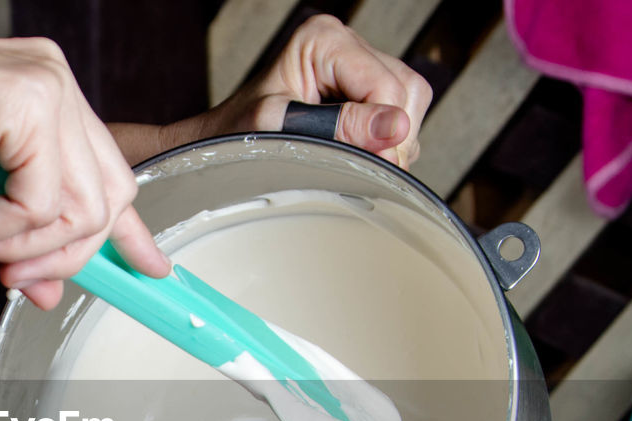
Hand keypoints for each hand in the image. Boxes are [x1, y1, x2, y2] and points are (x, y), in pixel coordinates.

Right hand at [0, 20, 170, 307]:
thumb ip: (12, 240)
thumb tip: (45, 290)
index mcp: (43, 96)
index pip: (107, 173)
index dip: (129, 231)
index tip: (148, 269)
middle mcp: (55, 84)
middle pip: (107, 199)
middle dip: (61, 257)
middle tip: (6, 276)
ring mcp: (48, 88)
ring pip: (81, 211)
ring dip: (18, 247)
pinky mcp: (31, 102)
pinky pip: (40, 205)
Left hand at [176, 15, 431, 168]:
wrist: (221, 143)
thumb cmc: (237, 133)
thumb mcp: (279, 130)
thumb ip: (336, 127)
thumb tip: (394, 129)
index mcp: (322, 40)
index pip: (385, 86)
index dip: (383, 130)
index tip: (366, 163)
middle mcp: (345, 46)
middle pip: (406, 92)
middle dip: (391, 138)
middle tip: (357, 168)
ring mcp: (358, 66)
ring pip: (410, 103)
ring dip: (391, 141)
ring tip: (349, 158)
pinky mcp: (365, 90)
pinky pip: (402, 115)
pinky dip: (386, 142)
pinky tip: (354, 152)